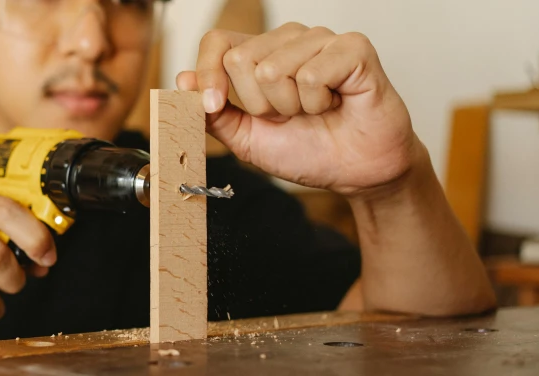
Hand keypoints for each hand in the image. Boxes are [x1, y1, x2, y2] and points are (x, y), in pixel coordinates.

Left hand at [176, 23, 422, 196]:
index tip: (216, 106)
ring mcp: (321, 40)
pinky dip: (318, 102)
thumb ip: (213, 115)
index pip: (218, 42)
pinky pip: (310, 74)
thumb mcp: (248, 139)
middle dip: (260, 105)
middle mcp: (289, 40)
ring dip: (292, 107)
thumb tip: (183, 81)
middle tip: (290, 116)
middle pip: (241, 59)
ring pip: (273, 68)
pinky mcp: (352, 48)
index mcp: (261, 55)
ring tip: (315, 111)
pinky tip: (335, 104)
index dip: (209, 74)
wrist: (356, 172)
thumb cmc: (309, 151)